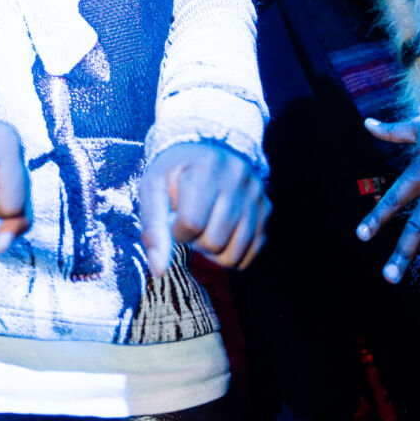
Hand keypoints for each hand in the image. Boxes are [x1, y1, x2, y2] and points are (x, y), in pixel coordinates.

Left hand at [140, 141, 269, 276]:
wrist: (208, 149)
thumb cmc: (175, 173)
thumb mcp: (154, 188)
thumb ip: (153, 227)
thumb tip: (159, 270)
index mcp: (207, 168)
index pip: (192, 223)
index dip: (177, 231)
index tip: (173, 220)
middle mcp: (238, 178)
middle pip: (214, 241)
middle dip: (195, 241)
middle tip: (189, 223)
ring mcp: (255, 194)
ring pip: (234, 252)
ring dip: (212, 251)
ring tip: (204, 228)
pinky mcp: (266, 208)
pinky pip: (251, 253)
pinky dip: (231, 253)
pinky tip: (219, 234)